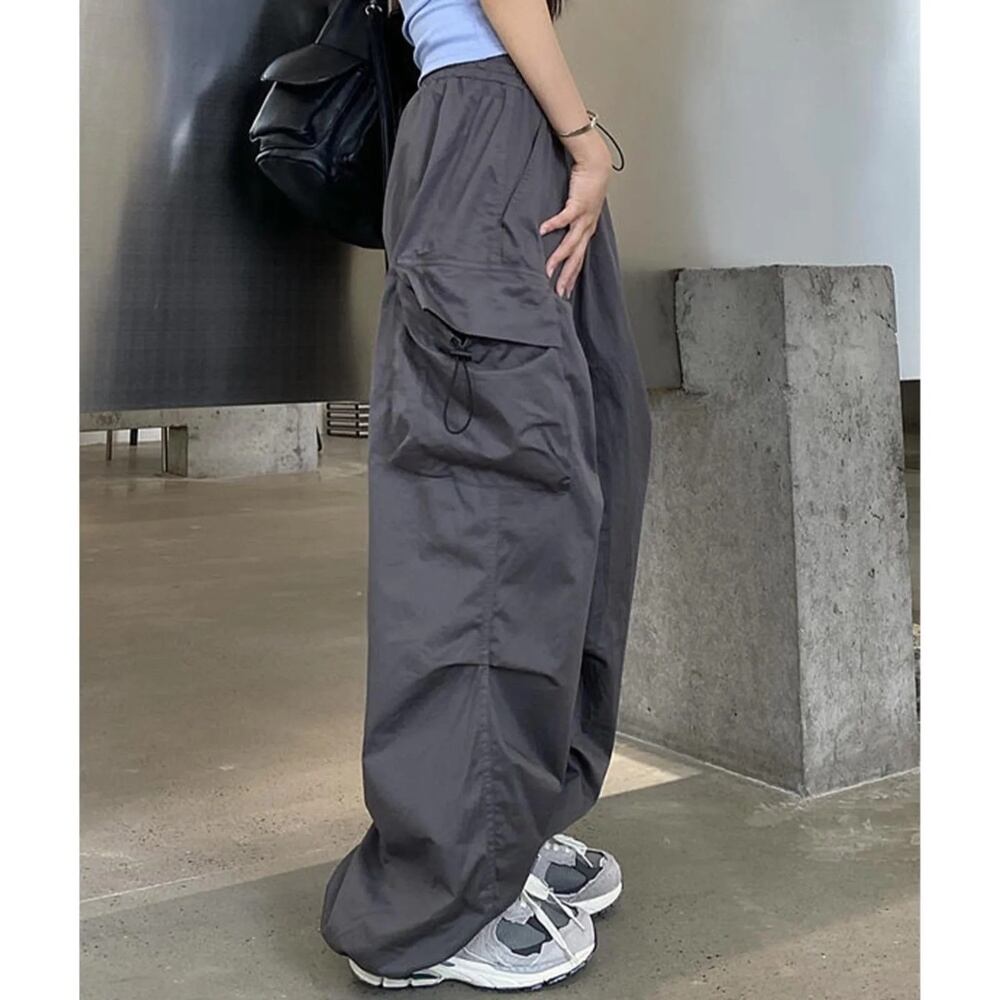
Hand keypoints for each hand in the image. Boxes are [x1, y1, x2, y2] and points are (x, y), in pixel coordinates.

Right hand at [539, 133, 612, 297]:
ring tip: (548, 270)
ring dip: (559, 258)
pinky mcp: (578, 204)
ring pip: (571, 244)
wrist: (596, 166)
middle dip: (567, 276)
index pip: (579, 259)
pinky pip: (564, 217)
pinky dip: (554, 224)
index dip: (572, 276)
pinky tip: (542, 231)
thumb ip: (570, 221)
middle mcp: (587, 228)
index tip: (565, 291)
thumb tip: (557, 231)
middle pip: (577, 258)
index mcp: (587, 231)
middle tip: (559, 292)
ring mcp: (584, 218)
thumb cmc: (587, 185)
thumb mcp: (580, 208)